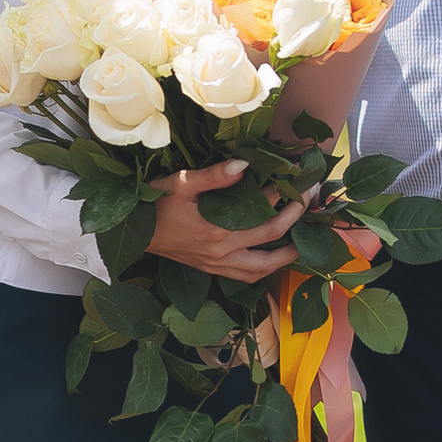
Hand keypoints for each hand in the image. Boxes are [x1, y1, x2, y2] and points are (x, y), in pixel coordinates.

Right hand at [147, 160, 304, 282]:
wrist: (133, 233)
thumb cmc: (154, 205)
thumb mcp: (180, 183)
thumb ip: (213, 176)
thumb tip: (245, 165)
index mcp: (216, 231)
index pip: (261, 213)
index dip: (281, 195)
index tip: (295, 178)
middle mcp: (221, 253)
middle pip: (270, 241)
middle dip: (294, 220)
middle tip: (309, 202)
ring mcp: (217, 265)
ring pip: (262, 268)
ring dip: (286, 256)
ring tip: (303, 242)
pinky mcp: (211, 270)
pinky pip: (246, 277)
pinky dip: (264, 270)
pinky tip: (272, 260)